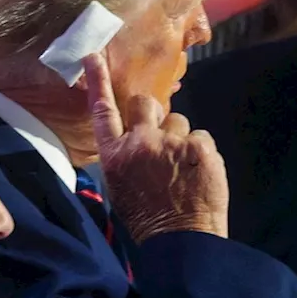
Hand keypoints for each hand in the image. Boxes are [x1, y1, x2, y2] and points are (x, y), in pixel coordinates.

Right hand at [84, 53, 228, 240]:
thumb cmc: (149, 218)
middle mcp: (139, 143)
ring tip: (182, 168)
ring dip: (181, 139)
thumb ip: (125, 155)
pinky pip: (201, 137)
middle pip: (145, 103)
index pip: (103, 111)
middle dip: (153, 113)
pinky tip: (198, 174)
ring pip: (179, 121)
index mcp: (115, 156)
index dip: (98, 81)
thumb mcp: (120, 186)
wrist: (181, 242)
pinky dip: (202, 153)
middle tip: (162, 137)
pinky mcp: (199, 146)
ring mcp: (171, 143)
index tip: (94, 55)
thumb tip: (135, 134)